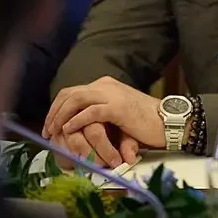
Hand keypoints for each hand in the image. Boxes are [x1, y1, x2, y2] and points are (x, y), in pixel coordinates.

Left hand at [45, 76, 163, 162]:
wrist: (170, 122)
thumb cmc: (146, 123)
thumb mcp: (118, 115)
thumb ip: (99, 115)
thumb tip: (77, 126)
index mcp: (106, 85)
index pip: (72, 91)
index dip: (57, 107)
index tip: (50, 125)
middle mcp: (106, 86)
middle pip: (69, 93)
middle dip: (54, 112)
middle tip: (48, 131)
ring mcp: (112, 95)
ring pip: (76, 100)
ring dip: (61, 116)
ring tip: (54, 132)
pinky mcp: (118, 107)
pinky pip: (90, 112)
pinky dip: (76, 121)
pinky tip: (69, 131)